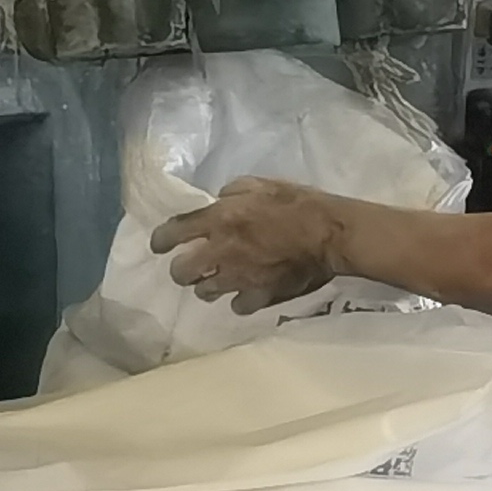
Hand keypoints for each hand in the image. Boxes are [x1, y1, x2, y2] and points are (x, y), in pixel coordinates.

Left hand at [154, 177, 354, 311]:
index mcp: (217, 220)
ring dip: (208, 286)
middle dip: (182, 269)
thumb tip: (219, 201)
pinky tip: (247, 293)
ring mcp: (239, 278)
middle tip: (194, 265)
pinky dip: (240, 300)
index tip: (160, 245)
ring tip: (220, 281)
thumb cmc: (298, 204)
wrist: (331, 234)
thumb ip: (232, 193)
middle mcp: (220, 252)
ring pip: (204, 292)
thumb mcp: (261, 184)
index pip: (171, 233)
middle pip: (181, 271)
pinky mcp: (260, 295)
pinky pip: (238, 305)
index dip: (160, 241)